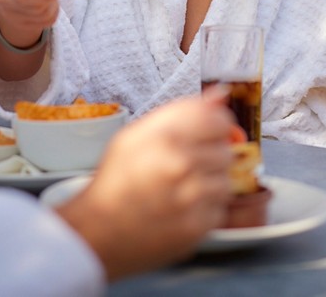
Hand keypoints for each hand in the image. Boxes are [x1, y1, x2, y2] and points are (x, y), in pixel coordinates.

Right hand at [54, 95, 234, 280]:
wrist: (99, 230)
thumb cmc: (116, 180)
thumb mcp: (137, 134)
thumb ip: (183, 112)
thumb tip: (221, 95)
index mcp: (165, 135)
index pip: (218, 119)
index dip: (215, 125)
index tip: (209, 132)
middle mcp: (181, 164)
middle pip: (225, 150)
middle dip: (210, 155)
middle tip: (186, 165)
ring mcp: (191, 197)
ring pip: (226, 180)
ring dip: (210, 183)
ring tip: (183, 188)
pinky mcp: (197, 226)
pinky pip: (220, 208)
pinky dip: (206, 209)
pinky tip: (182, 207)